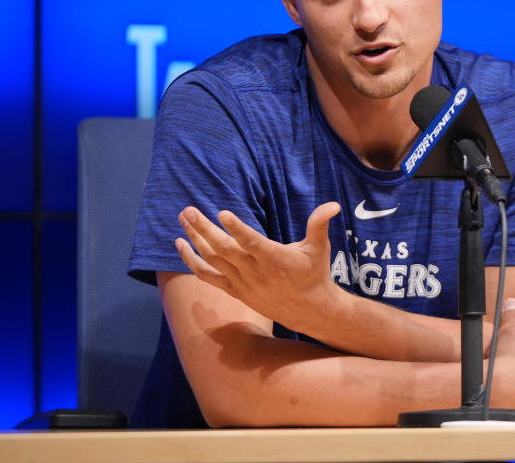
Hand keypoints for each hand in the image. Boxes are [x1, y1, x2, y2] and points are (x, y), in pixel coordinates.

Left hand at [175, 202, 341, 331]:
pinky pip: (208, 277)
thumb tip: (333, 204)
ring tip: (183, 219)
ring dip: (195, 240)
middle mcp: (256, 272)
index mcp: (275, 259)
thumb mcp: (320, 248)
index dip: (237, 228)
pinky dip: (192, 262)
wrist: (310, 310)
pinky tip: (181, 246)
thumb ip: (319, 224)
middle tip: (189, 211)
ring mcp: (243, 283)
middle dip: (204, 229)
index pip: (252, 242)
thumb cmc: (315, 273)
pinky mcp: (236, 291)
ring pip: (213, 260)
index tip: (222, 212)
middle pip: (224, 249)